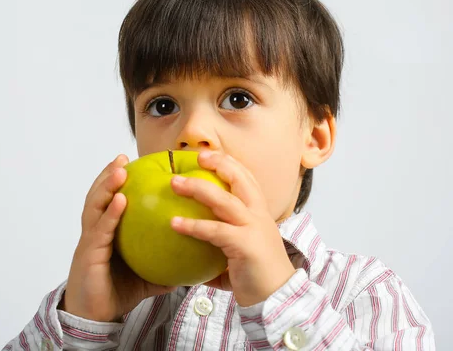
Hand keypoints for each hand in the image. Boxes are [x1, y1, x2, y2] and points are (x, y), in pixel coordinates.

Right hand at [60, 154, 176, 321]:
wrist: (96, 317)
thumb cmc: (117, 292)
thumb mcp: (147, 274)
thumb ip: (165, 262)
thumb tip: (192, 259)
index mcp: (106, 233)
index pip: (110, 201)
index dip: (117, 182)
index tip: (130, 164)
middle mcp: (95, 233)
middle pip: (98, 196)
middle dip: (108, 175)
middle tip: (123, 158)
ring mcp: (90, 242)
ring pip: (94, 207)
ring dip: (106, 186)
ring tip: (119, 170)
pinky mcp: (89, 254)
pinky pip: (99, 230)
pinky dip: (109, 213)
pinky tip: (120, 201)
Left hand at [169, 151, 295, 306]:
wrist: (277, 299)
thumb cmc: (256, 277)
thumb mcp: (239, 252)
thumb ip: (220, 245)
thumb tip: (192, 248)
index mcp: (259, 214)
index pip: (247, 179)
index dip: (229, 163)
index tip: (208, 154)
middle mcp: (259, 216)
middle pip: (240, 179)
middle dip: (219, 163)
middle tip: (196, 157)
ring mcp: (253, 229)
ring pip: (224, 200)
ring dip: (198, 188)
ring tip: (175, 183)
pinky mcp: (245, 245)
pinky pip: (215, 231)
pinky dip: (194, 226)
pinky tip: (175, 224)